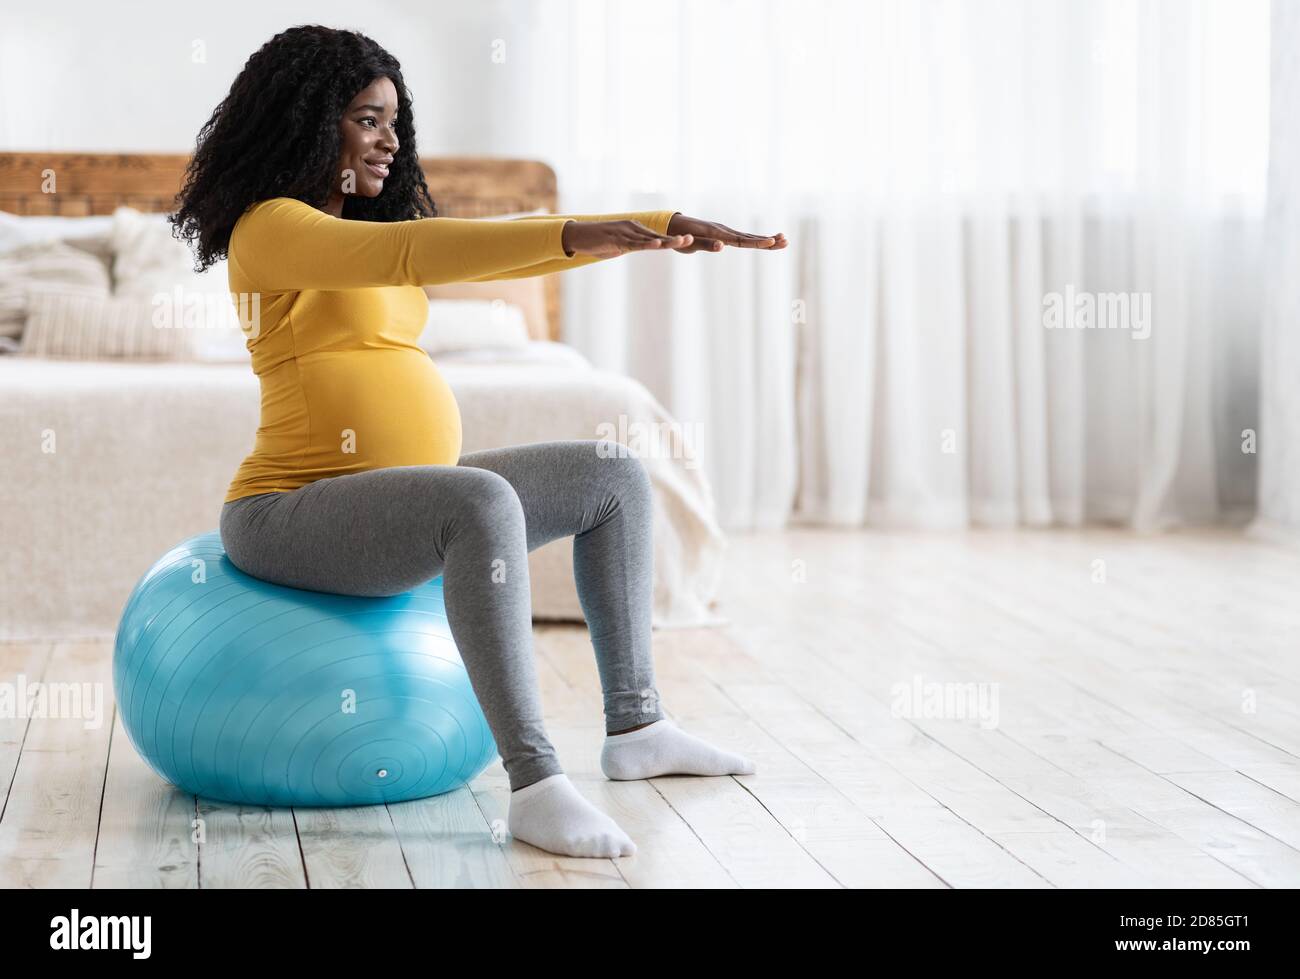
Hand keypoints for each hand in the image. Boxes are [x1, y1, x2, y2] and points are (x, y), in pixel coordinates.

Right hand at [561, 220, 693, 257]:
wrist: (578, 235)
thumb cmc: (598, 242)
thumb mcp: (618, 247)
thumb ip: (630, 248)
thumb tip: (638, 250)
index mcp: (636, 232)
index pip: (659, 238)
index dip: (675, 241)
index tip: (691, 243)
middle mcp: (634, 230)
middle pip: (660, 236)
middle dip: (677, 239)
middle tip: (695, 238)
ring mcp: (626, 234)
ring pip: (650, 239)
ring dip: (667, 240)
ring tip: (684, 240)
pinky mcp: (617, 240)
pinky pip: (634, 243)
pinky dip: (647, 244)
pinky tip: (657, 244)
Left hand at [665, 214, 787, 253]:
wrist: (672, 225)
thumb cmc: (679, 236)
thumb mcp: (690, 243)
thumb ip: (706, 244)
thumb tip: (721, 246)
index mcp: (719, 234)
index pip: (743, 240)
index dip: (758, 241)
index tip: (773, 240)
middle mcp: (724, 231)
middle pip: (750, 237)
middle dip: (768, 240)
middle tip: (787, 240)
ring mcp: (724, 231)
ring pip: (748, 236)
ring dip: (765, 239)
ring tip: (782, 239)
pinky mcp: (723, 233)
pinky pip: (742, 237)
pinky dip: (755, 239)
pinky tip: (764, 241)